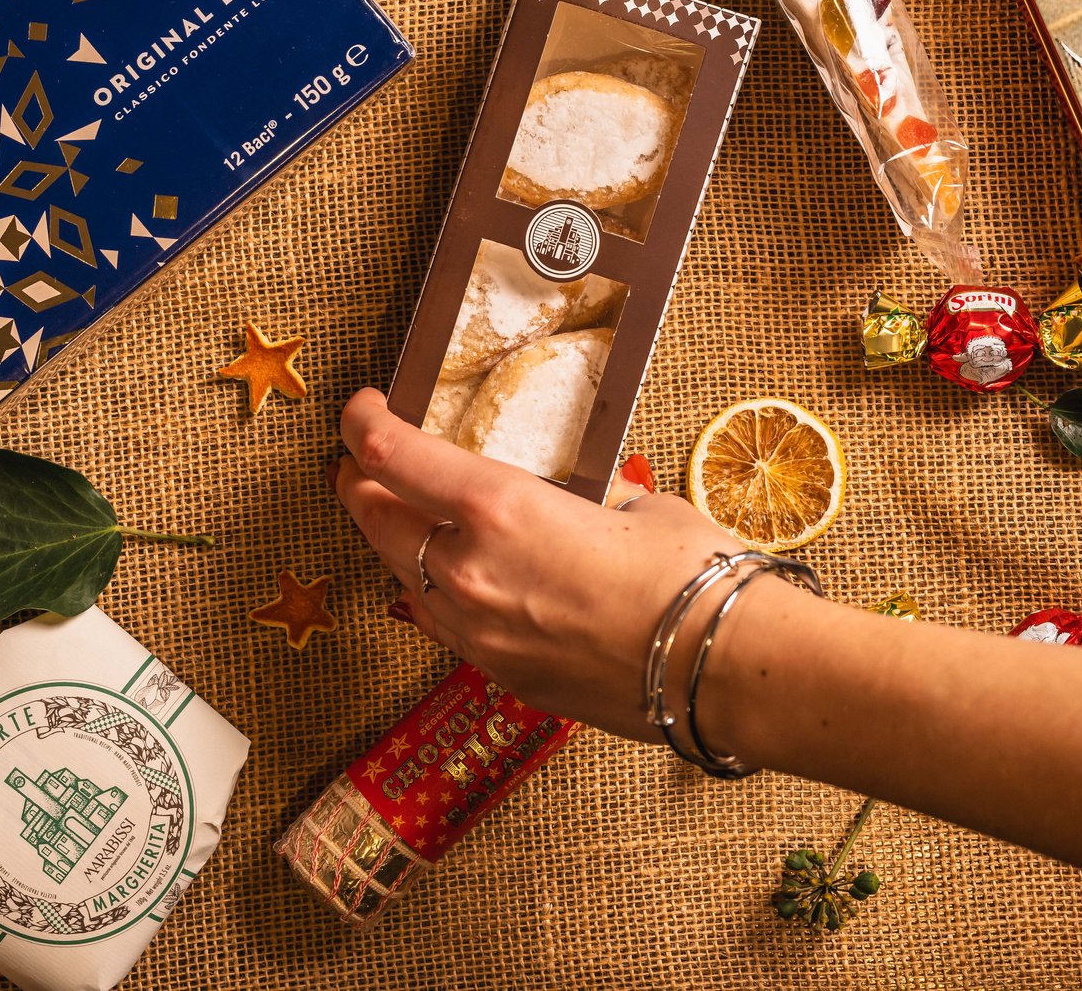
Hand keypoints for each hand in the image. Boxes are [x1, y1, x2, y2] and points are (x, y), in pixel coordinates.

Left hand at [333, 387, 741, 737]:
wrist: (723, 673)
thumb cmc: (691, 577)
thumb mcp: (639, 506)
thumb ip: (594, 498)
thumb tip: (594, 502)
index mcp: (499, 509)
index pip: (391, 455)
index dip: (363, 424)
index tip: (364, 409)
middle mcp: (469, 571)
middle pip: (375, 518)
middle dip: (358, 484)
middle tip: (360, 463)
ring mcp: (477, 631)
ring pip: (400, 574)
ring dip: (393, 540)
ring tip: (401, 516)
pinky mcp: (499, 673)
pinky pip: (439, 623)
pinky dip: (429, 592)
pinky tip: (443, 582)